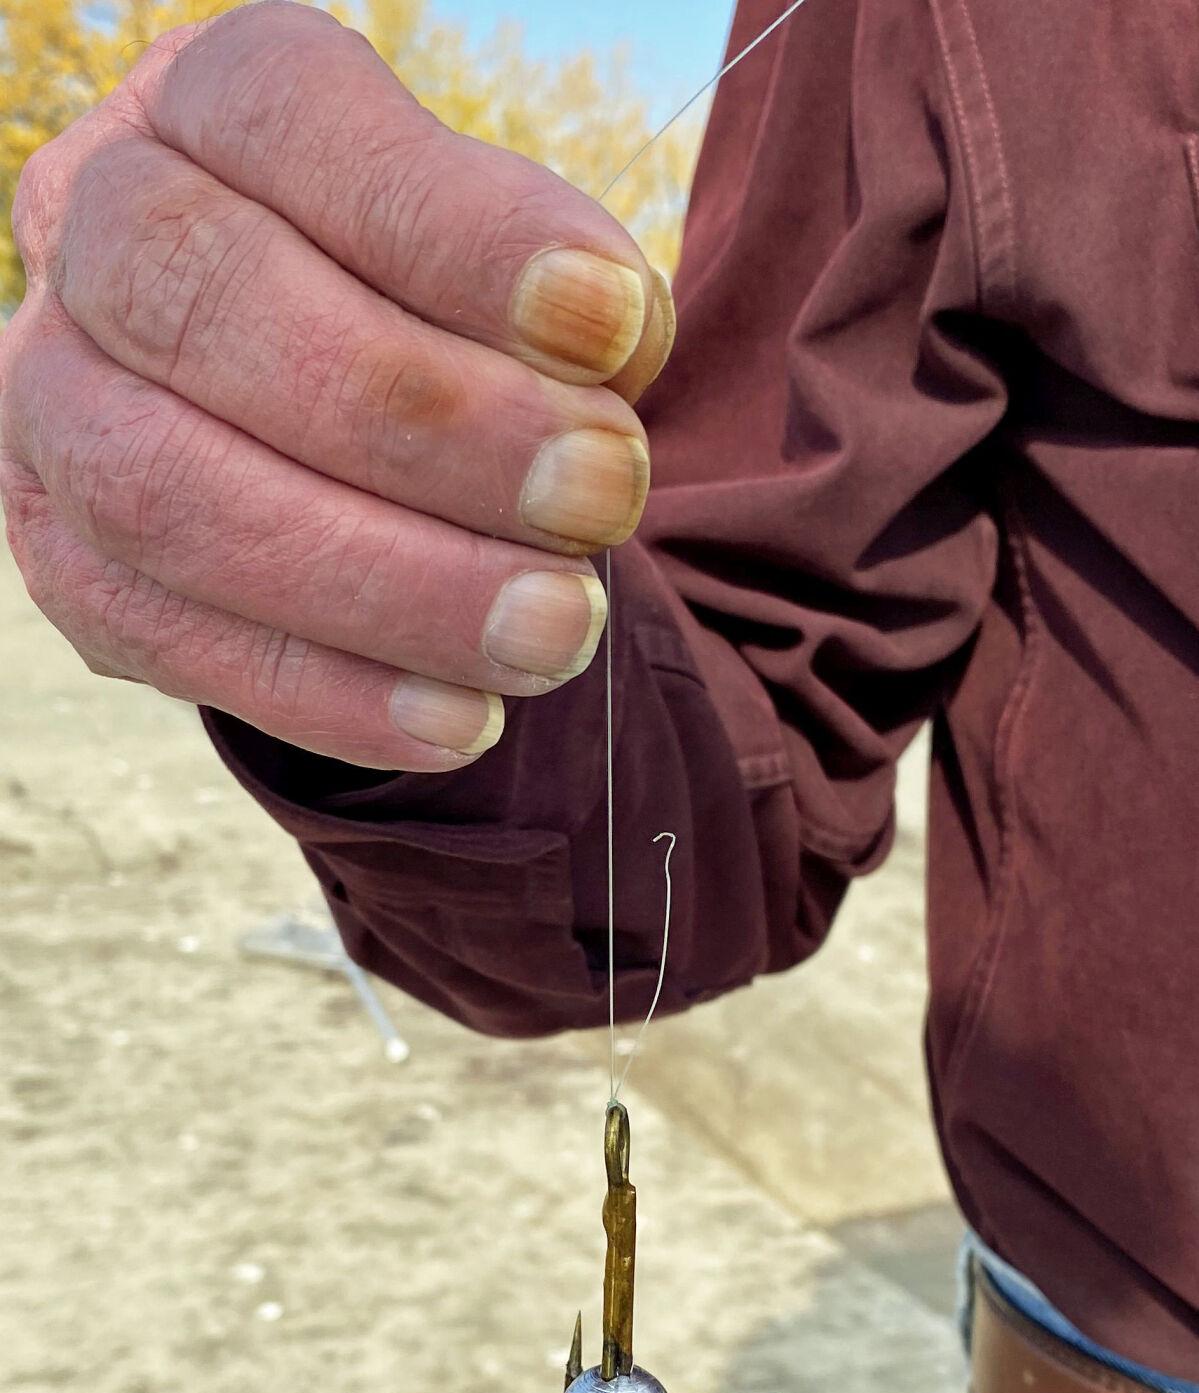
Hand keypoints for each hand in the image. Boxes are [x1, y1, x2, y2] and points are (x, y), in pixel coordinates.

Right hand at [0, 2, 673, 769]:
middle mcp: (89, 231)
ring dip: (386, 583)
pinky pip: (170, 642)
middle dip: (429, 422)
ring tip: (555, 631)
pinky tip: (462, 720)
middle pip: (209, 306)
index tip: (611, 325)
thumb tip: (610, 352)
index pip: (292, 122)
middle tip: (604, 495)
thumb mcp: (502, 264)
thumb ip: (559, 296)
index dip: (456, 231)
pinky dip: (331, 695)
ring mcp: (55, 404)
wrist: (323, 418)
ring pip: (168, 495)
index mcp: (202, 106)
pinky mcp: (68, 560)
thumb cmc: (433, 313)